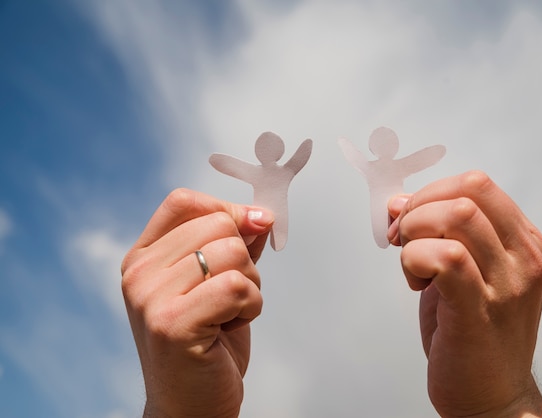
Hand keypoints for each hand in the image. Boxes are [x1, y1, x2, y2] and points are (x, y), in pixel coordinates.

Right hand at [121, 189, 273, 417]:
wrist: (191, 406)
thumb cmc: (208, 343)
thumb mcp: (219, 282)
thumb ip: (235, 244)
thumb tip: (260, 214)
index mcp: (143, 257)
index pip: (184, 202)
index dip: (226, 209)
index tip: (252, 229)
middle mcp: (139, 273)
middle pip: (218, 224)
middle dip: (245, 258)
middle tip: (231, 296)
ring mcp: (150, 298)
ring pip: (233, 252)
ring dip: (250, 285)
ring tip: (229, 314)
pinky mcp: (172, 323)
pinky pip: (236, 286)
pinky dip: (251, 305)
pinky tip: (231, 327)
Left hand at [388, 171, 541, 417]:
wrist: (492, 396)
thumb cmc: (474, 332)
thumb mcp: (465, 271)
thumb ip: (438, 234)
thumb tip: (397, 202)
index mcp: (525, 243)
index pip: (477, 184)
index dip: (431, 193)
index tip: (407, 219)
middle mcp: (524, 258)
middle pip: (467, 192)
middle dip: (419, 208)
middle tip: (403, 239)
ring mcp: (507, 284)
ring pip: (456, 216)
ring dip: (416, 232)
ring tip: (414, 266)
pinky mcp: (479, 310)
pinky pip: (444, 257)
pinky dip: (415, 259)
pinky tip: (416, 283)